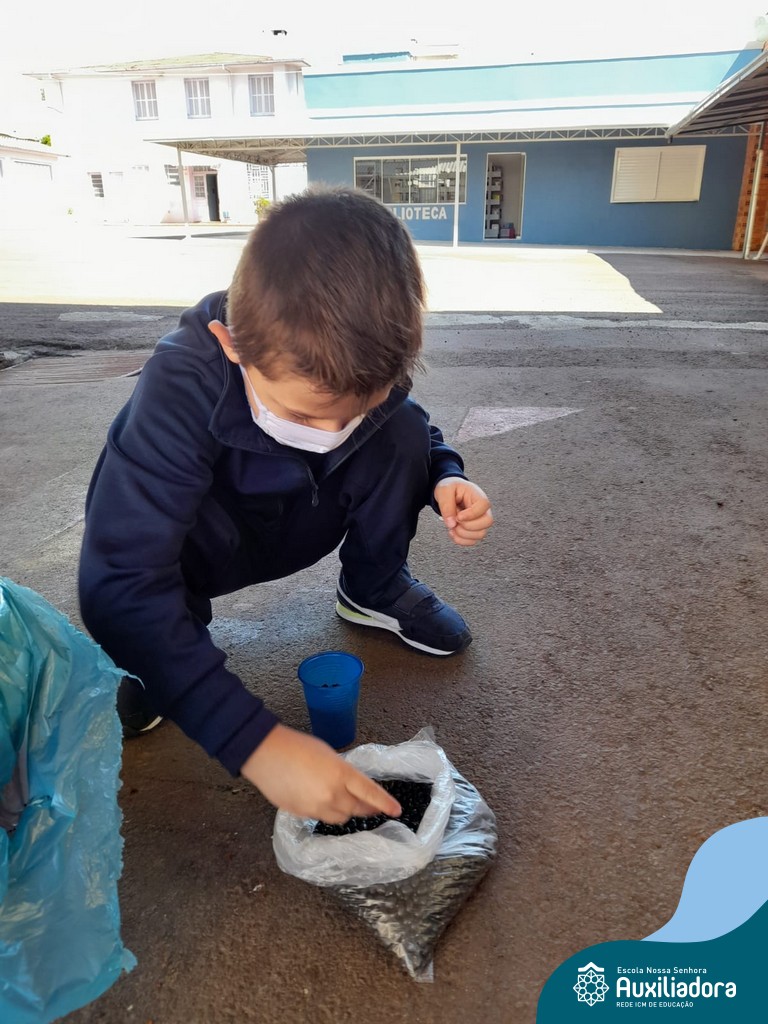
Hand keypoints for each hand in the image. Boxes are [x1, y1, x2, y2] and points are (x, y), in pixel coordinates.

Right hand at [240, 723, 401, 823]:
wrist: (265, 753)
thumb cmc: (297, 746)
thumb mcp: (328, 754)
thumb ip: (342, 772)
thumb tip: (348, 784)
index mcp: (341, 774)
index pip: (370, 793)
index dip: (385, 803)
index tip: (396, 810)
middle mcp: (331, 794)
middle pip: (357, 809)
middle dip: (366, 808)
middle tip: (371, 807)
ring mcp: (315, 807)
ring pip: (339, 818)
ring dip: (345, 811)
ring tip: (344, 803)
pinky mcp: (301, 814)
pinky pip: (320, 818)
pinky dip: (325, 812)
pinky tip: (319, 801)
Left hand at [434, 477, 492, 546]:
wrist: (448, 493)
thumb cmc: (449, 489)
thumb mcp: (444, 491)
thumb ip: (447, 506)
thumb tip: (451, 524)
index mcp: (478, 496)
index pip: (484, 506)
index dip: (471, 514)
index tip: (458, 516)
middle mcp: (483, 510)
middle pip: (487, 522)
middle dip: (468, 526)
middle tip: (455, 521)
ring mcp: (480, 521)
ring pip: (480, 534)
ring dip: (463, 534)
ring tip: (452, 526)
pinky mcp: (474, 530)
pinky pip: (472, 541)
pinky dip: (461, 540)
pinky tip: (452, 532)